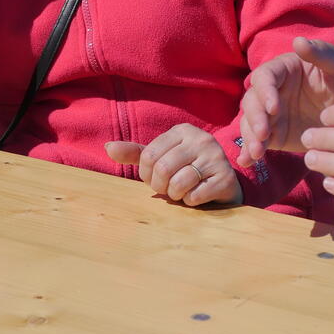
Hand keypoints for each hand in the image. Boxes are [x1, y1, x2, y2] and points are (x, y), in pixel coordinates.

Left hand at [105, 124, 242, 206]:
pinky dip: (190, 202)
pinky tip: (198, 196)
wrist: (223, 184)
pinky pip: (195, 196)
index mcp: (183, 130)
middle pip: (162, 169)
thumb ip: (136, 154)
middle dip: (160, 186)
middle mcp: (202, 139)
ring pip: (178, 183)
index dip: (146, 174)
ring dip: (175, 195)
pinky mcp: (226, 178)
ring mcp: (216, 157)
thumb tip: (107, 147)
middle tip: (167, 189)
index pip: (148, 155)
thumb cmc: (187, 170)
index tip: (155, 178)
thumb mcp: (162, 158)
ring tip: (182, 192)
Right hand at [237, 36, 333, 166]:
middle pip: (251, 101)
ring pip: (250, 123)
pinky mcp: (274, 135)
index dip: (265, 92)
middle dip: (254, 118)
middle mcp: (272, 91)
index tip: (275, 108)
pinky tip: (247, 161)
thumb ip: (322, 52)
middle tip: (263, 134)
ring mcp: (271, 115)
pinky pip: (258, 142)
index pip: (265, 77)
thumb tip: (298, 41)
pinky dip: (250, 152)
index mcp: (284, 68)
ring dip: (250, 137)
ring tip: (257, 153)